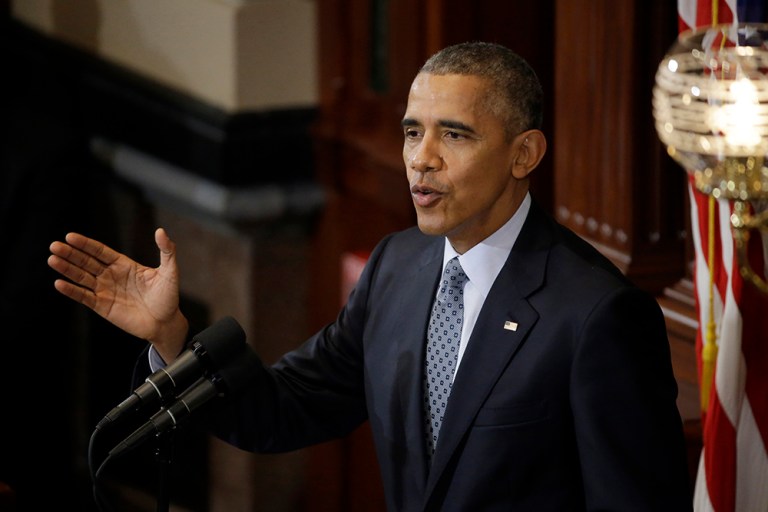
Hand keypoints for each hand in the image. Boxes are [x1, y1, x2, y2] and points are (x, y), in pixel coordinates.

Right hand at [48, 227, 188, 360]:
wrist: (165, 323)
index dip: (85, 244)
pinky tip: (59, 283)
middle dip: (71, 254)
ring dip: (67, 269)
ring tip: (52, 260)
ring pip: (82, 277)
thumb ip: (166, 251)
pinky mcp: (102, 306)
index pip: (100, 251)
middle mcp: (111, 276)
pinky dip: (72, 291)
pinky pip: (84, 297)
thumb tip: (161, 231)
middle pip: (86, 262)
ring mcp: (105, 291)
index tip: (70, 236)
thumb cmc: (168, 297)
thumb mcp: (170, 272)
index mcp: (124, 265)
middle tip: (54, 246)